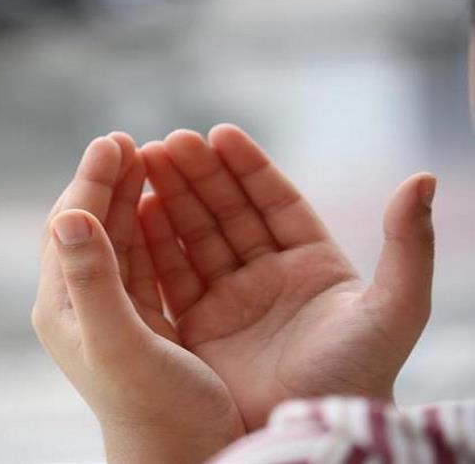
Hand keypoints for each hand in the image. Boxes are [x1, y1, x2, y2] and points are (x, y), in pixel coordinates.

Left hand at [31, 133, 244, 462]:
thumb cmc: (154, 409)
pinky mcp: (146, 319)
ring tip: (151, 159)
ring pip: (119, 240)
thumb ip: (92, 280)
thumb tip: (68, 213)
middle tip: (129, 140)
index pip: (68, 227)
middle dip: (108, 182)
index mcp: (64, 308)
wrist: (182, 456)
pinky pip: (145, 259)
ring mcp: (113, 311)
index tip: (115, 141)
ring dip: (132, 198)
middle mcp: (82, 305)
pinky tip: (169, 206)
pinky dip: (155, 227)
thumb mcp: (119, 344)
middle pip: (91, 226)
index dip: (89, 182)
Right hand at [139, 124, 435, 429]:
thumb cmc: (358, 377)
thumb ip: (409, 247)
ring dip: (173, 199)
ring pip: (197, 237)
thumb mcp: (393, 310)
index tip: (219, 133)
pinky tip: (140, 210)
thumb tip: (423, 178)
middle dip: (200, 175)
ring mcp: (230, 300)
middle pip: (229, 212)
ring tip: (146, 163)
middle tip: (170, 142)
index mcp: (311, 264)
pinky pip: (173, 276)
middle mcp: (267, 276)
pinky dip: (156, 244)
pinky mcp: (198, 326)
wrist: (308, 430)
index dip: (248, 167)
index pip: (275, 202)